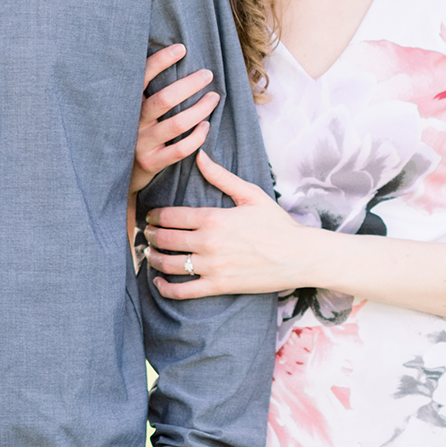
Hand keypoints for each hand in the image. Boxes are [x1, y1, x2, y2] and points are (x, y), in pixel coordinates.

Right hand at [131, 45, 218, 197]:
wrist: (119, 173)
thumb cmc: (135, 131)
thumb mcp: (132, 108)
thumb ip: (146, 90)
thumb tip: (174, 56)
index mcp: (128, 103)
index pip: (143, 76)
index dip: (161, 61)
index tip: (181, 48)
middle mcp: (133, 121)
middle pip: (165, 99)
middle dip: (190, 84)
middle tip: (207, 75)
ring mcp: (142, 143)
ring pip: (177, 124)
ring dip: (200, 109)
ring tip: (213, 97)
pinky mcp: (152, 162)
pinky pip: (180, 150)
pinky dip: (197, 137)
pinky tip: (206, 126)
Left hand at [145, 147, 314, 298]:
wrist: (299, 256)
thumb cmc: (276, 223)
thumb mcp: (250, 194)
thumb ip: (220, 176)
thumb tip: (200, 155)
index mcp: (213, 218)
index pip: (170, 216)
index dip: (154, 216)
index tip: (150, 216)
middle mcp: (208, 243)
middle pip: (165, 239)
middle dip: (151, 235)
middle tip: (146, 234)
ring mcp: (212, 267)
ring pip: (168, 264)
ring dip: (152, 258)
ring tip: (149, 254)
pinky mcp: (218, 286)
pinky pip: (182, 291)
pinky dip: (165, 287)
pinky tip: (158, 281)